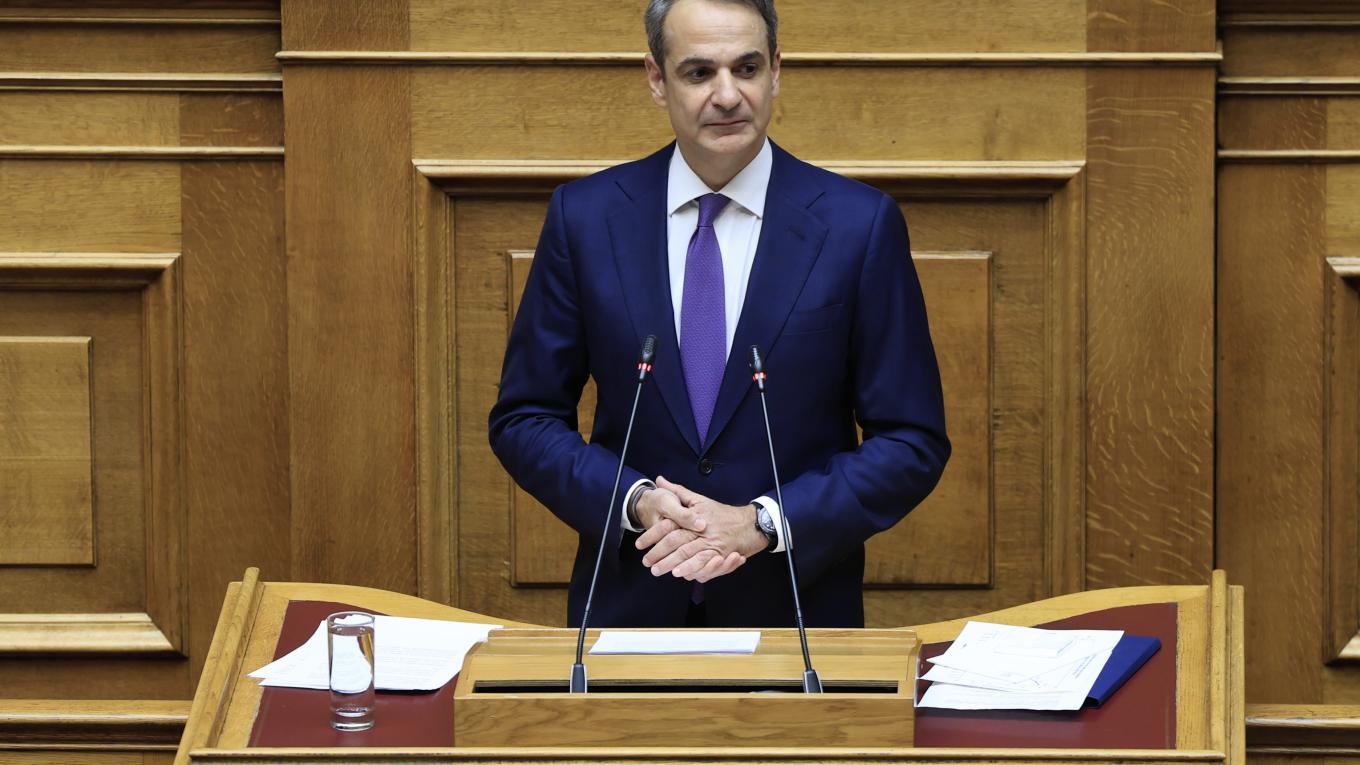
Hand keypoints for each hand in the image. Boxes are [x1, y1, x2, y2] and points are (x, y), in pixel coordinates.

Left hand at [635, 476, 767, 581]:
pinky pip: (704, 564)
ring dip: (672, 564)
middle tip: (646, 563)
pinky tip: (681, 574)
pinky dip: (692, 569)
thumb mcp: (699, 499)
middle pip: (676, 542)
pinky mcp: (720, 554)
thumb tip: (659, 480)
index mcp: (694, 515)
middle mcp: (702, 529)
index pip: (669, 526)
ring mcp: (711, 543)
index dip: (652, 536)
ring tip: (658, 571)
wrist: (749, 523)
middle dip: (659, 554)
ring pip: (688, 554)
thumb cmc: (721, 512)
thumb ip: (677, 491)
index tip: (639, 544)